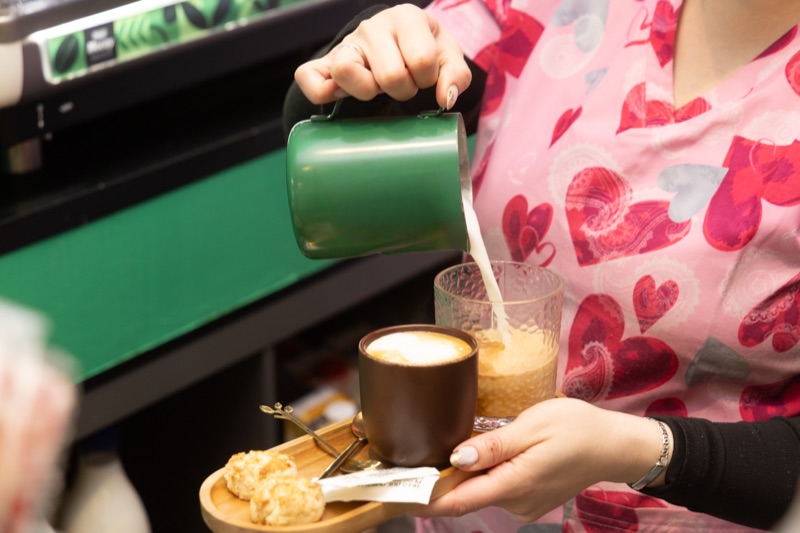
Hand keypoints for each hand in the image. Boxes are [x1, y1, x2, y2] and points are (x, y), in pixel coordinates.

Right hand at [293, 4, 471, 109]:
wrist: (393, 44)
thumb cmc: (422, 49)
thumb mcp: (448, 56)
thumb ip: (456, 75)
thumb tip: (446, 99)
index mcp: (406, 17)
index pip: (421, 61)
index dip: (427, 79)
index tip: (424, 75)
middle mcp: (372, 26)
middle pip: (390, 76)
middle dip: (403, 90)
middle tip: (403, 84)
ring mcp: (346, 44)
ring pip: (346, 71)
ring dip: (368, 92)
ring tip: (377, 87)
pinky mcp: (324, 63)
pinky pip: (310, 78)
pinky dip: (322, 92)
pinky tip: (341, 95)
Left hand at [415, 398, 670, 521]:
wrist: (615, 444)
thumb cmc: (577, 428)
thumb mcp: (532, 427)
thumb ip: (492, 445)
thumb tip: (456, 458)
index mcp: (515, 484)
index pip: (457, 501)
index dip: (423, 497)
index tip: (395, 489)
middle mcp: (516, 502)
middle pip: (465, 494)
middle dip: (439, 479)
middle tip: (412, 455)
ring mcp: (524, 503)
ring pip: (479, 490)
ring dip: (461, 474)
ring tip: (445, 448)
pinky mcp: (529, 498)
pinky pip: (495, 488)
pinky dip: (481, 474)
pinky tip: (478, 454)